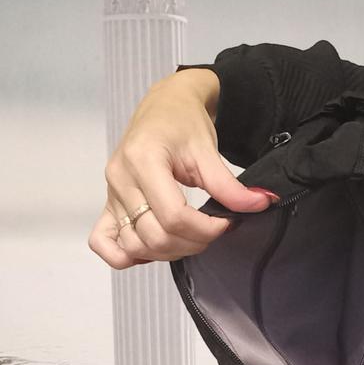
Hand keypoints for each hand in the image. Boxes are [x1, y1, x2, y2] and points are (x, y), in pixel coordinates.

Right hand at [87, 69, 277, 268]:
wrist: (163, 108)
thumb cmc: (182, 123)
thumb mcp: (208, 151)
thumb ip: (230, 185)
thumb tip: (260, 203)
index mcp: (143, 160)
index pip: (174, 217)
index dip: (205, 230)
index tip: (224, 223)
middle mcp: (120, 179)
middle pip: (155, 237)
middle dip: (191, 243)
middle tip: (210, 231)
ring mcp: (111, 194)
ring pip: (135, 247)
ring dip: (166, 252)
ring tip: (187, 236)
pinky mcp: (108, 205)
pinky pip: (103, 243)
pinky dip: (126, 255)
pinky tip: (153, 248)